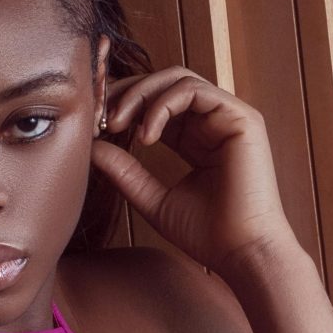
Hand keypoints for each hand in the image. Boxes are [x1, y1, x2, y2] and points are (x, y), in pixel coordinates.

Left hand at [91, 66, 295, 275]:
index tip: (93, 126)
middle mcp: (213, 123)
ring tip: (117, 124)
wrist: (240, 253)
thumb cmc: (205, 234)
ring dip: (139, 95)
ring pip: (177, 79)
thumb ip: (124, 171)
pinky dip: (162, 105)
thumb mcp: (152, 198)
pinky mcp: (242, 118)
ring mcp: (229, 118)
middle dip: (125, 92)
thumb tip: (91, 147)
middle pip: (163, 83)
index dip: (122, 105)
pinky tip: (146, 137)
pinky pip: (194, 90)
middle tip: (99, 117)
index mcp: (195, 139)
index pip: (155, 104)